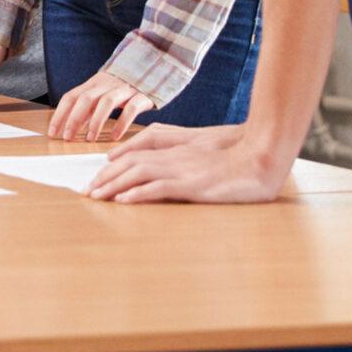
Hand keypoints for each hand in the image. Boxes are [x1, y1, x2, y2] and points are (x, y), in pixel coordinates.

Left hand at [49, 69, 163, 141]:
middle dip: (73, 119)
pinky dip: (121, 123)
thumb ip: (88, 108)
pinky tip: (115, 137)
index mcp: (93, 83)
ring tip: (89, 139)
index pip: (71, 97)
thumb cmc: (122, 87)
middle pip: (85, 99)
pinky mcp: (141, 96)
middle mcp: (106, 84)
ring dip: (95, 122)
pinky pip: (130, 109)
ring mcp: (124, 89)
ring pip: (105, 103)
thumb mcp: (102, 93)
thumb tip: (71, 126)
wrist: (152, 70)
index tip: (52, 132)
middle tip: (67, 137)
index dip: (60, 114)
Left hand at [87, 123, 284, 203]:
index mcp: (178, 150)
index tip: (99, 175)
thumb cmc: (240, 154)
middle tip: (87, 190)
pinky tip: (122, 201)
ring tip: (96, 196)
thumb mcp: (209, 150)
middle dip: (105, 177)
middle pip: (130, 163)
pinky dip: (137, 194)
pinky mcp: (192, 185)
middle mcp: (175, 157)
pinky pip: (158, 188)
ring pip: (137, 174)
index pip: (137, 153)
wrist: (263, 155)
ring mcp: (183, 170)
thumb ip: (186, 154)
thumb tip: (167, 169)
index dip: (114, 164)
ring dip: (113, 185)